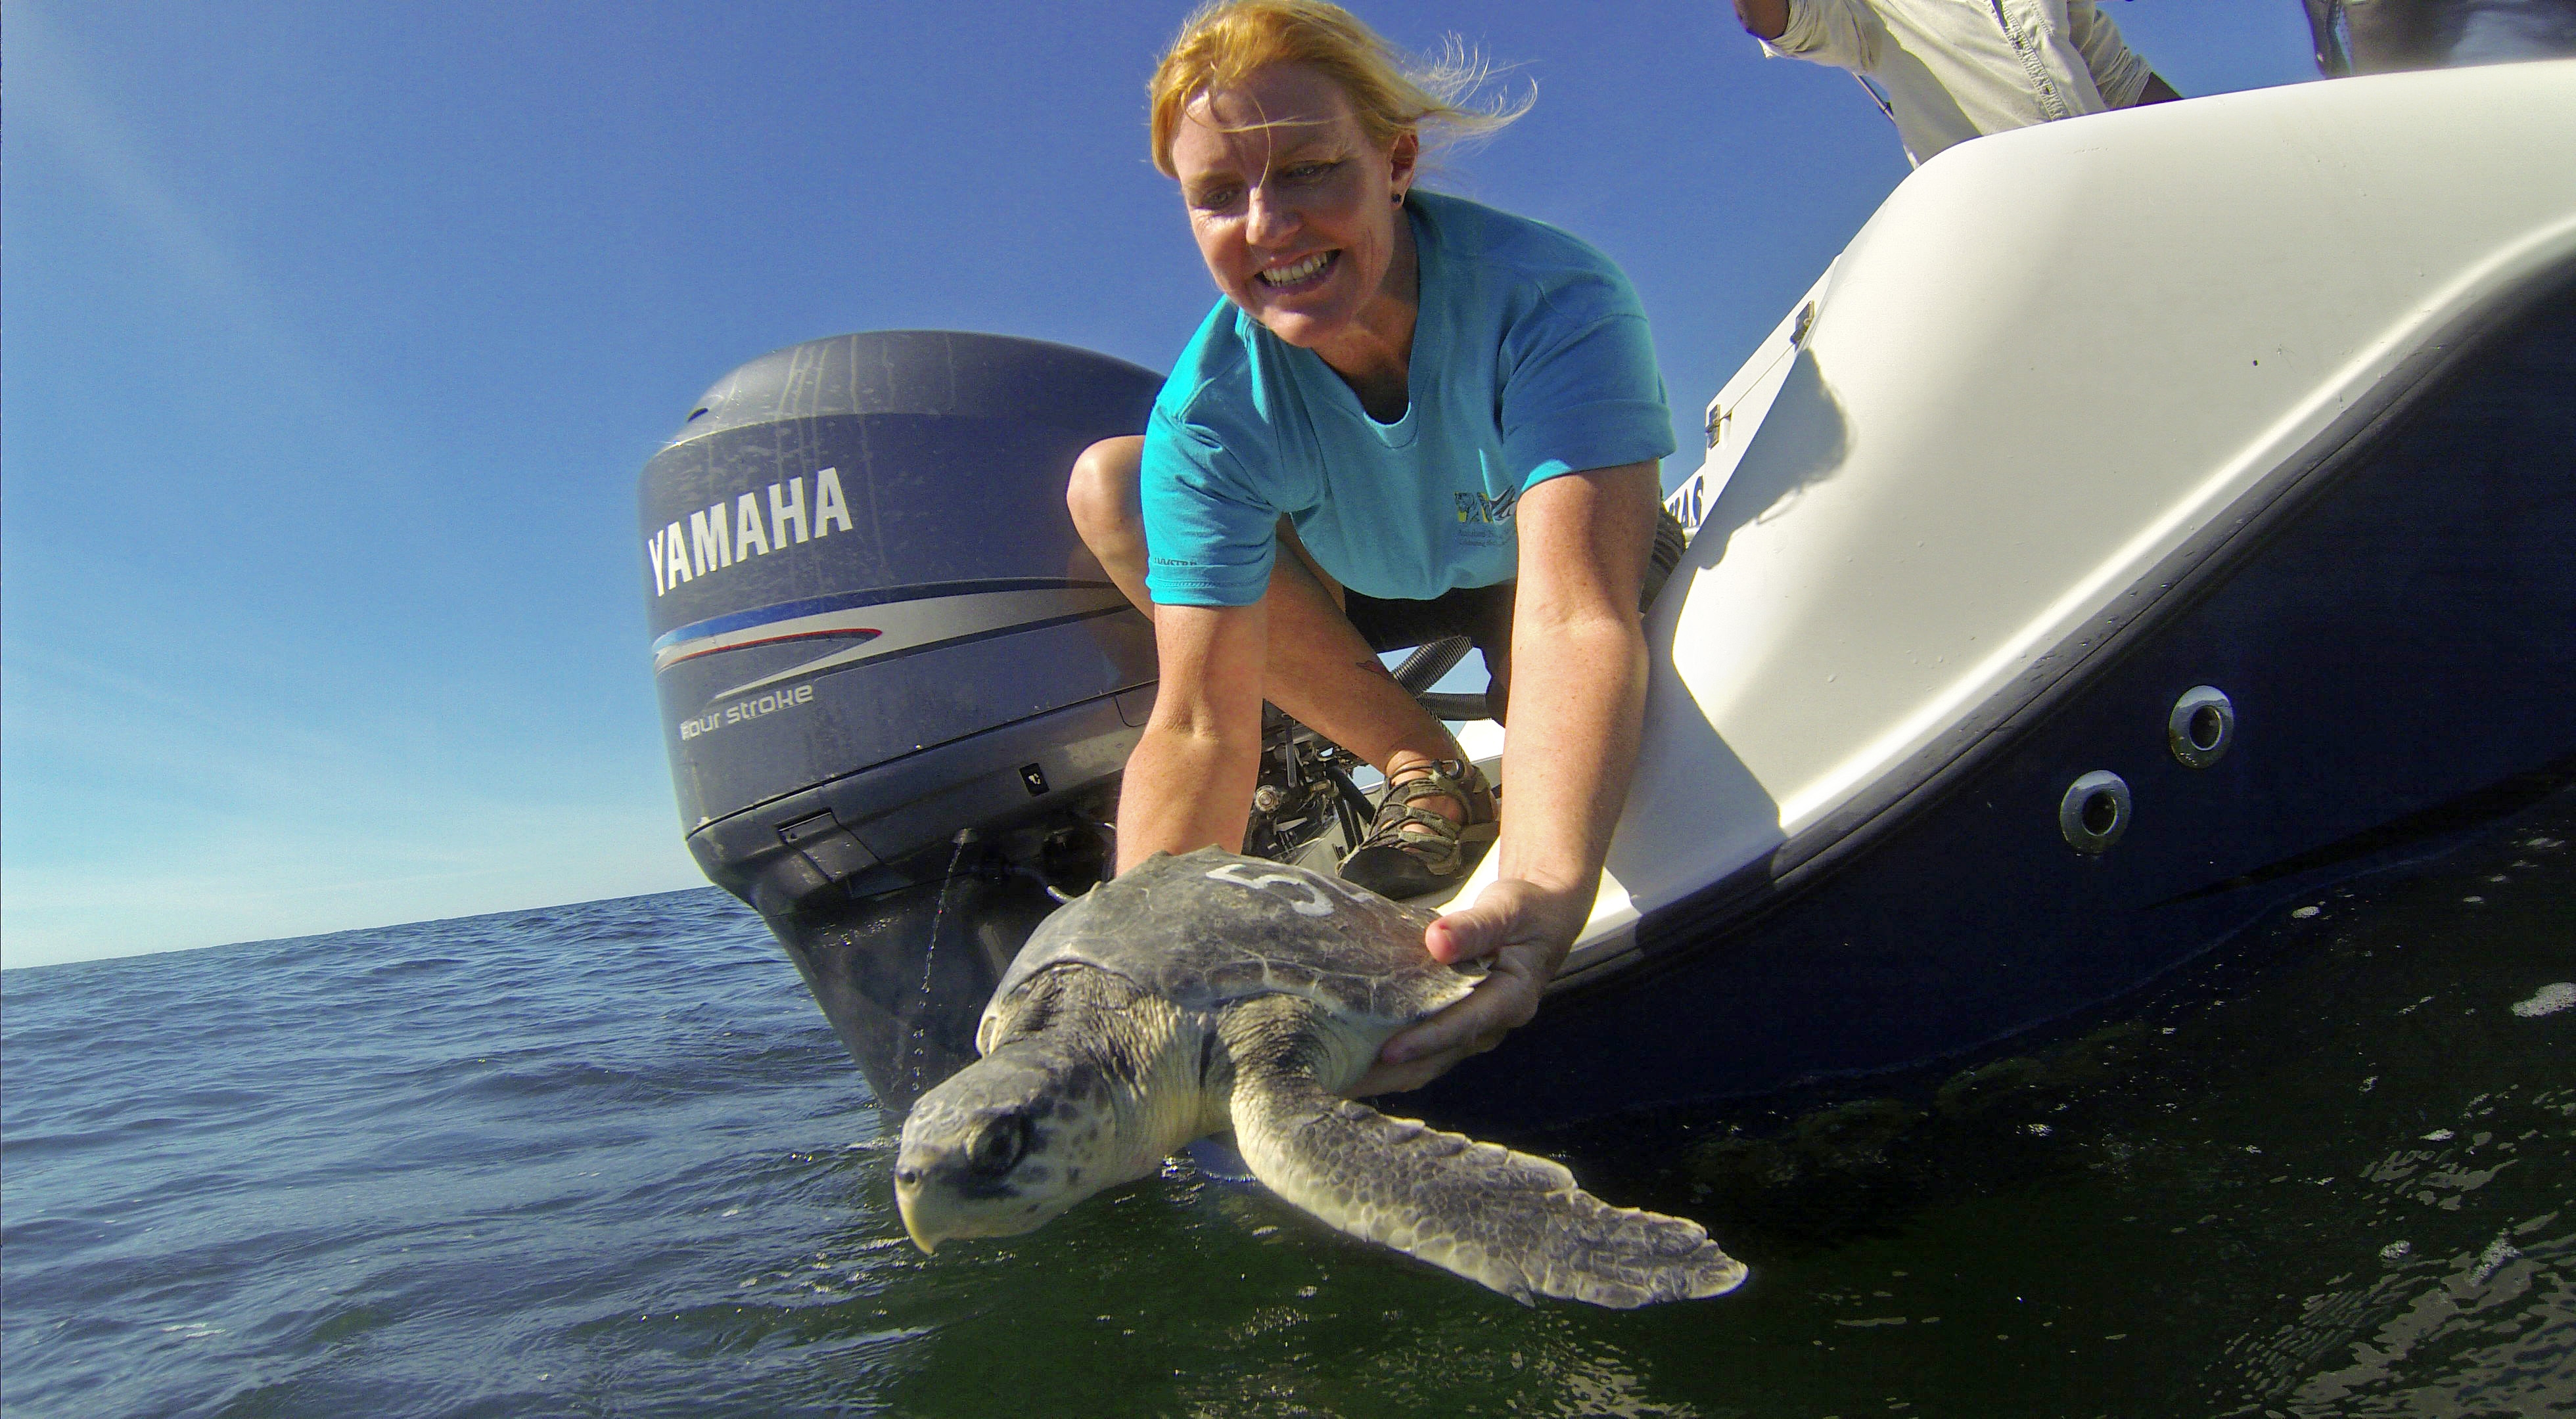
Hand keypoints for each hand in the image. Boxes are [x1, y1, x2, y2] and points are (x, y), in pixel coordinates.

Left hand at [1351, 876, 1588, 1095]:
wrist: (1542, 919)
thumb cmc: (1525, 912)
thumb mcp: (1507, 910)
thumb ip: (1474, 927)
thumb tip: (1438, 941)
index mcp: (1511, 998)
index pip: (1464, 1025)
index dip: (1425, 1040)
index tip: (1388, 1051)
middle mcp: (1495, 1023)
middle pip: (1441, 1056)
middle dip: (1395, 1071)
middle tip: (1346, 1076)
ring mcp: (1477, 1030)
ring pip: (1431, 1061)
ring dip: (1390, 1072)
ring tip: (1343, 1076)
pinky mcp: (1460, 1027)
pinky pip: (1427, 1050)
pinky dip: (1396, 1058)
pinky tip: (1359, 1056)